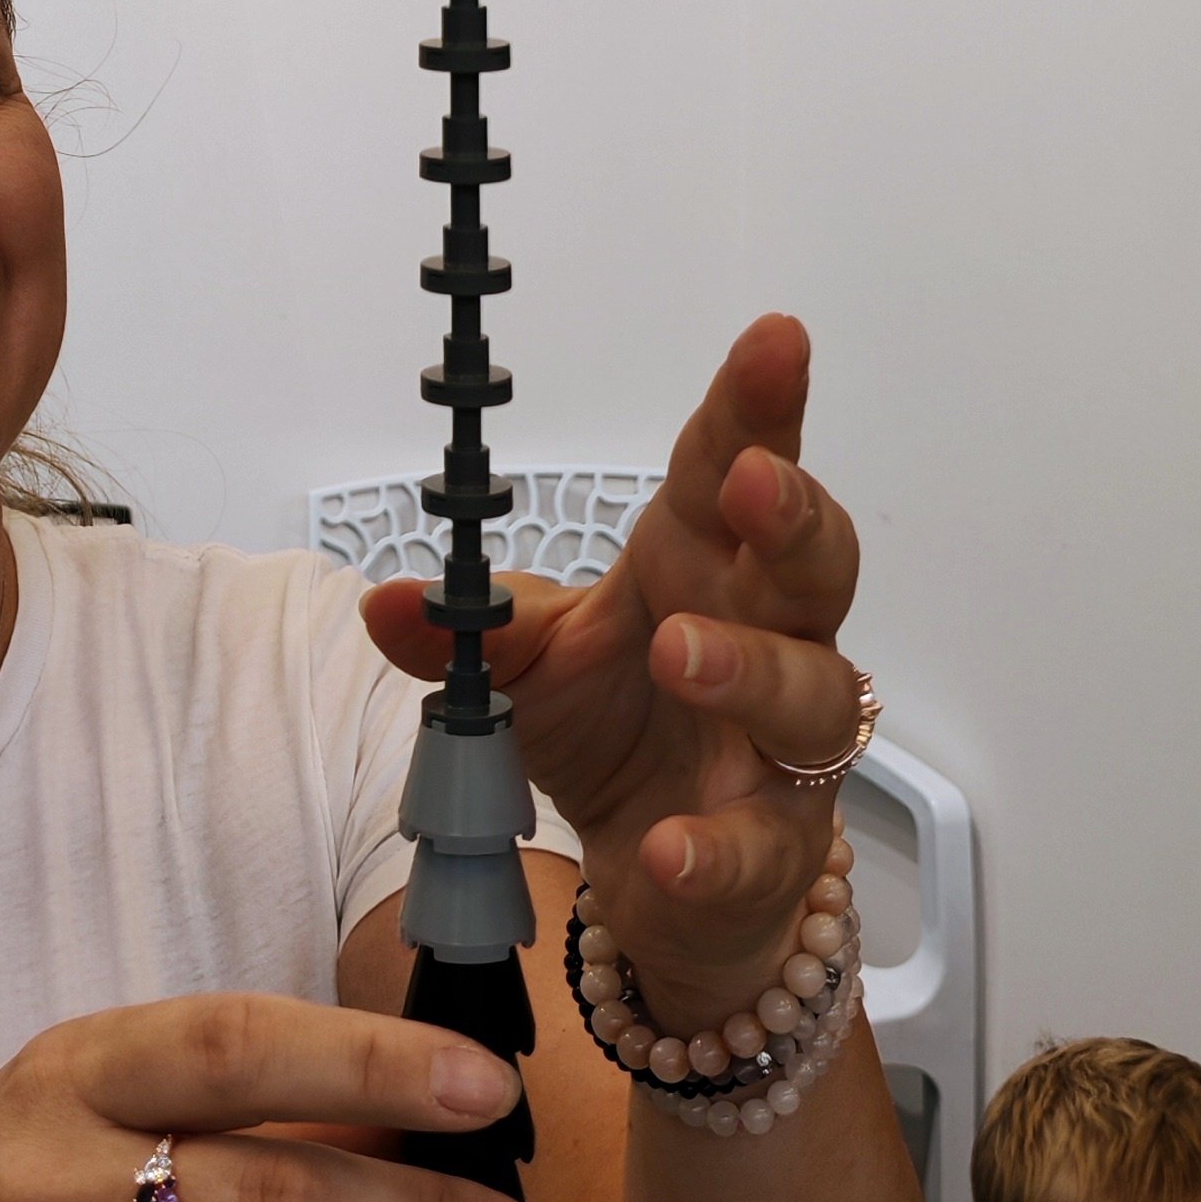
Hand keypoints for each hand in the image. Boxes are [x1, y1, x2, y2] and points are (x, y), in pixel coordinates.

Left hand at [364, 314, 864, 1030]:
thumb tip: (386, 602)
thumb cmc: (610, 723)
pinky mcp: (777, 846)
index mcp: (698, 564)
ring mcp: (783, 745)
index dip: (759, 405)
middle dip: (793, 515)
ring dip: (751, 667)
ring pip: (811, 692)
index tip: (775, 339)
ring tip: (679, 649)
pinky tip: (670, 842)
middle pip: (813, 564)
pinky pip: (764, 844)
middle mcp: (767, 638)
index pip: (732, 470)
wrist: (649, 862)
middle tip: (752, 482)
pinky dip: (716, 845)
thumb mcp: (521, 667)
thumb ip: (465, 632)